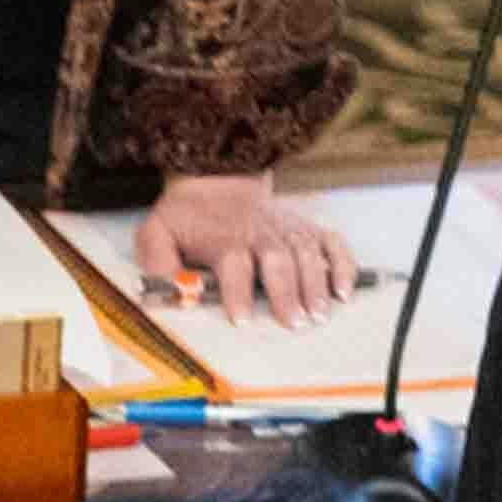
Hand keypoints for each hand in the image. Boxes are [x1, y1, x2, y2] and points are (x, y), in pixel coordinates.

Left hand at [136, 171, 358, 324]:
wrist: (217, 179)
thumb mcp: (158, 232)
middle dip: (286, 293)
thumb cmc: (188, 215)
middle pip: (278, 263)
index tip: (242, 320)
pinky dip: (342, 265)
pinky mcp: (306, 229)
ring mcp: (288, 230)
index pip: (234, 267)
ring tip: (319, 313)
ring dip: (316, 286)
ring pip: (307, 256)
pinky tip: (344, 289)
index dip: (238, 294)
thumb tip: (170, 286)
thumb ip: (158, 260)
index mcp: (225, 239)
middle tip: (293, 322)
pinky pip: (332, 244)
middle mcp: (261, 234)